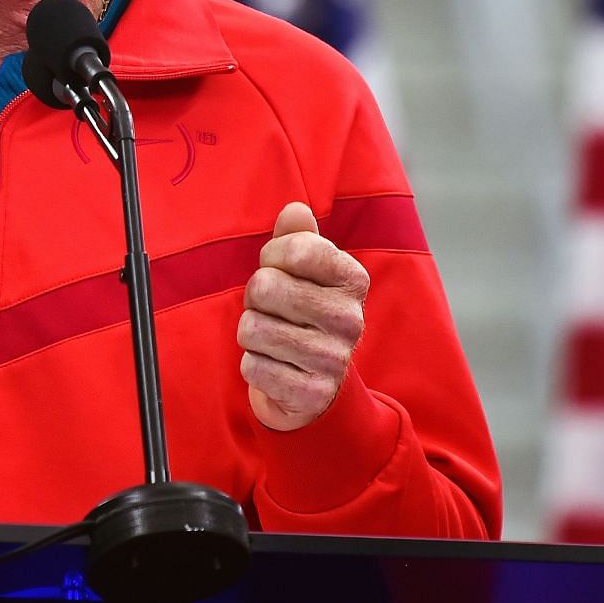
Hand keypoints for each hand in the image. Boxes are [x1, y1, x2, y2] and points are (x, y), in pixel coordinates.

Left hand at [238, 202, 369, 430]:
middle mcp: (350, 318)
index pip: (293, 248)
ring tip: (272, 338)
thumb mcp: (303, 271)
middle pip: (265, 286)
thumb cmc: (302, 313)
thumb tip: (295, 210)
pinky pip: (252, 366)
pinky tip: (274, 365)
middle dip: (255, 298)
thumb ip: (297, 236)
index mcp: (352, 279)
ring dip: (251, 333)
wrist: (316, 385)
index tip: (278, 270)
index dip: (271, 257)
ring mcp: (333, 359)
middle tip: (271, 310)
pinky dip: (254, 365)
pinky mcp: (311, 393)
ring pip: (252, 328)